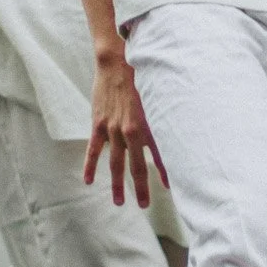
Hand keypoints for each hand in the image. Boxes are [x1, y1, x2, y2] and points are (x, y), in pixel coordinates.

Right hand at [85, 56, 165, 208]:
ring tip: (119, 201)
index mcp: (148, 125)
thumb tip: (178, 130)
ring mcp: (112, 129)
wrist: (116, 62)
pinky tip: (88, 181)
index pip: (160, 155)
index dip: (166, 172)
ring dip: (117, 183)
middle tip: (143, 205)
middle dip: (141, 187)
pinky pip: (94, 149)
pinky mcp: (98, 124)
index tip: (172, 187)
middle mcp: (131, 131)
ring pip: (115, 163)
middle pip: (137, 166)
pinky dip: (90, 166)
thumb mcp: (157, 96)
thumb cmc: (141, 76)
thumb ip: (162, 116)